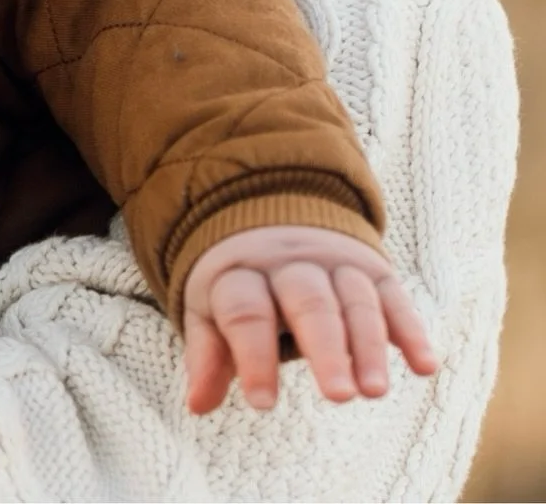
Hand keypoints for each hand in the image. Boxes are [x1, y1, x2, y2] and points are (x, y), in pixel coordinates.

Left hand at [181, 226, 437, 414]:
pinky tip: (424, 365)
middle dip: (326, 349)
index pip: (246, 312)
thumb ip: (207, 354)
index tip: (262, 403)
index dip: (252, 357)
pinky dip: (410, 328)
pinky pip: (394, 295)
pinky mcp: (370, 267)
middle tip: (339, 396)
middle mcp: (289, 263)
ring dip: (369, 346)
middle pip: (309, 303)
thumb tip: (196, 404)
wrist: (270, 216)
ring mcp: (333, 261)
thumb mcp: (209, 308)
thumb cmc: (239, 284)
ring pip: (355, 300)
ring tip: (375, 391)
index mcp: (241, 273)